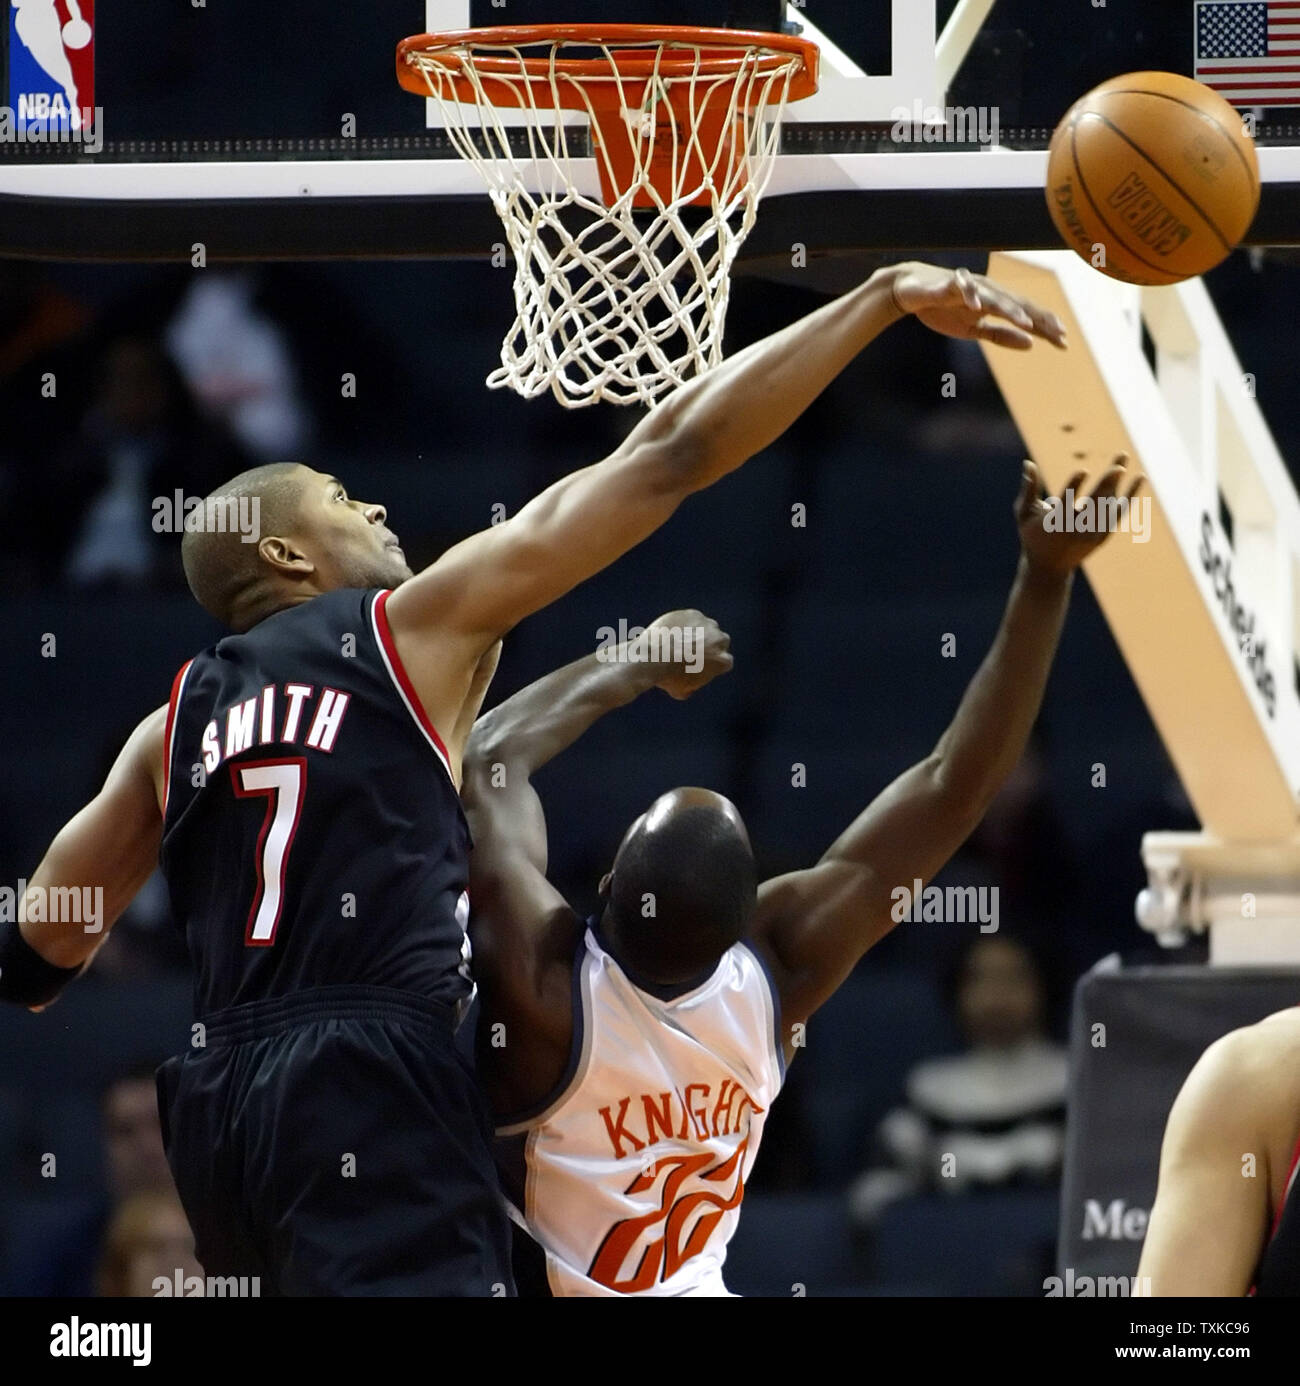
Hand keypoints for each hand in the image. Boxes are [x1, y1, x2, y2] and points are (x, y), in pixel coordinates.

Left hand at [640, 610, 732, 699]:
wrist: (655, 657)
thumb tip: (689, 689)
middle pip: (721, 640)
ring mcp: (708, 625)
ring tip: (681, 640)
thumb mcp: (680, 691)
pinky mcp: (694, 614)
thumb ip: (690, 687)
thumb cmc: (667, 678)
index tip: (703, 664)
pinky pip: (691, 618)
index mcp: (724, 660)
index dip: (713, 663)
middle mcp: (720, 640)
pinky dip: (684, 623)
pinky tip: (672, 631)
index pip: (725, 661)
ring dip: (699, 632)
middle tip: (695, 649)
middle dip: (711, 644)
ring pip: (707, 627)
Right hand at [887, 263, 1067, 350]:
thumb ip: (1001, 335)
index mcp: (997, 303)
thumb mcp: (974, 330)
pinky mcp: (949, 284)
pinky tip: (978, 307)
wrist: (912, 292)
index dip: (1045, 328)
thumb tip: (1031, 345)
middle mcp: (989, 292)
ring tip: (1026, 324)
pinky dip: (970, 295)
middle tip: (1058, 333)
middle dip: (1038, 319)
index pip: (1026, 315)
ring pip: (995, 297)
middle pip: (1018, 305)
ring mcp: (971, 286)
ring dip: (1011, 310)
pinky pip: (962, 288)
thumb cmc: (945, 309)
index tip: (1064, 343)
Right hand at [1017, 456, 1144, 575]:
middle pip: (1094, 504)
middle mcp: (1077, 530)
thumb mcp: (1025, 514)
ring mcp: (1093, 533)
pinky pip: (1120, 511)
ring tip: (1122, 457)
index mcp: (1055, 524)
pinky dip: (1130, 495)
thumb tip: (1028, 462)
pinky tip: (1140, 477)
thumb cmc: (1034, 536)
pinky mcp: (1104, 535)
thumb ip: (1028, 489)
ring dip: (1117, 482)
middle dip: (1106, 485)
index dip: (1074, 487)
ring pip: (1109, 504)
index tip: (1083, 471)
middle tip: (1118, 468)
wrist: (1050, 569)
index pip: (1066, 503)